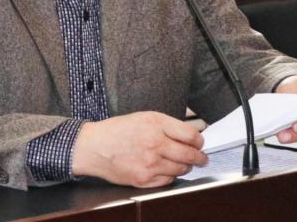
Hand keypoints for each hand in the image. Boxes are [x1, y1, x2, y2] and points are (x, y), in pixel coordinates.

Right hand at [71, 111, 207, 187]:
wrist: (94, 147)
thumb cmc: (117, 131)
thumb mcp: (145, 117)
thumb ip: (168, 125)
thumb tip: (190, 134)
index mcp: (157, 124)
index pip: (191, 135)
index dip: (199, 141)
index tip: (199, 143)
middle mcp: (155, 144)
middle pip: (190, 155)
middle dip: (200, 158)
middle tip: (202, 158)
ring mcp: (150, 163)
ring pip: (181, 169)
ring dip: (186, 167)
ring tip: (184, 164)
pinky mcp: (143, 179)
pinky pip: (168, 180)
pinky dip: (171, 176)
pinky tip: (167, 170)